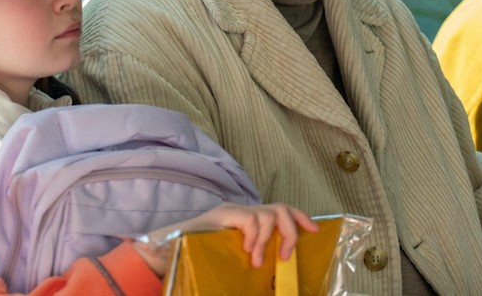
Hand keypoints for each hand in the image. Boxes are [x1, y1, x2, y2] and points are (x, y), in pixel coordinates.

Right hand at [132, 202, 317, 276]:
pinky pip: (251, 219)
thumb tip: (272, 272)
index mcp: (247, 220)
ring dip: (269, 240)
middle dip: (292, 231)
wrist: (166, 253)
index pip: (281, 209)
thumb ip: (251, 257)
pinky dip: (255, 237)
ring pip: (269, 214)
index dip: (301, 218)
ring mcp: (232, 210)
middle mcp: (242, 211)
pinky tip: (247, 252)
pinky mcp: (223, 214)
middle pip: (281, 209)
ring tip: (257, 260)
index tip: (315, 231)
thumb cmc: (196, 259)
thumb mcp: (233, 259)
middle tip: (285, 256)